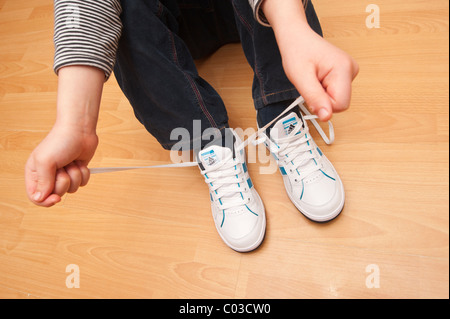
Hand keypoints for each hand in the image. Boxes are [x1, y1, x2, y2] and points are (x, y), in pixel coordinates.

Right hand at [24, 65, 103, 206]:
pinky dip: (83, 173)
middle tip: (63, 168)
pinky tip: (79, 162)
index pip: (35, 196)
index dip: (45, 201)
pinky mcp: (77, 172)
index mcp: (34, 173)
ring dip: (75, 175)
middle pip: (56, 194)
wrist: (80, 130)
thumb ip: (43, 182)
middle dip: (63, 182)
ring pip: (71, 189)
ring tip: (71, 162)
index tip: (56, 198)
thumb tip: (40, 198)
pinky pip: (82, 183)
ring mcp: (64, 174)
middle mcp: (48, 175)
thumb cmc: (60, 142)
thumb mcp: (45, 162)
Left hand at [278, 24, 358, 120]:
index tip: (311, 91)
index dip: (322, 104)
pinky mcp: (345, 74)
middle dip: (322, 99)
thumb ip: (315, 98)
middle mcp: (351, 69)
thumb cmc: (297, 51)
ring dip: (321, 94)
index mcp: (344, 69)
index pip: (340, 105)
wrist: (296, 37)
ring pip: (336, 99)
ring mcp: (350, 71)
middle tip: (310, 83)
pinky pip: (335, 92)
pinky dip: (323, 89)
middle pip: (340, 103)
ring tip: (313, 78)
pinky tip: (317, 77)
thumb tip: (326, 117)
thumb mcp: (300, 78)